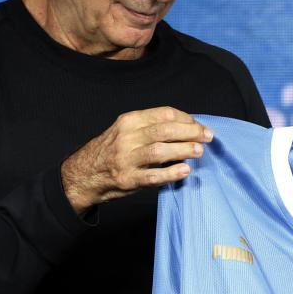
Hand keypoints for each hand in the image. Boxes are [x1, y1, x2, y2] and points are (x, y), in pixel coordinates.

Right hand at [61, 107, 212, 213]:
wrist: (85, 173)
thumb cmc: (112, 150)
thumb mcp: (126, 130)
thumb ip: (150, 126)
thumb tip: (187, 126)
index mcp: (129, 121)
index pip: (164, 114)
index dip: (186, 118)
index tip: (199, 125)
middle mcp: (126, 138)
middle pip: (165, 130)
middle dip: (191, 132)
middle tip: (207, 136)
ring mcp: (126, 159)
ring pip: (160, 151)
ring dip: (183, 150)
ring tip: (199, 151)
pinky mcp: (127, 179)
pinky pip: (153, 176)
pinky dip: (172, 173)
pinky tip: (185, 170)